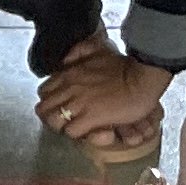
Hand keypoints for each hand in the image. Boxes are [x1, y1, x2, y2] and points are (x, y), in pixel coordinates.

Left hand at [37, 41, 171, 156]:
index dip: (49, 101)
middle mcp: (69, 88)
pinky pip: (71, 132)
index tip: (59, 105)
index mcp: (69, 73)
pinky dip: (77, 134)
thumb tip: (66, 59)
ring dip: (63, 126)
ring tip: (75, 127)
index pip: (43, 91)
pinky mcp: (90, 118)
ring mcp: (78, 104)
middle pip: (43, 109)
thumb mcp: (96, 51)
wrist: (142, 78)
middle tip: (64, 120)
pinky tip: (87, 130)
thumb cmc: (125, 67)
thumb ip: (78, 52)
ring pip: (54, 122)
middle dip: (51, 116)